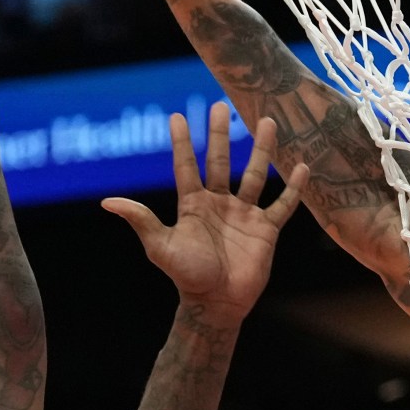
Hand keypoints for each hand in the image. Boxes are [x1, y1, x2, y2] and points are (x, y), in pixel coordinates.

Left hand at [103, 103, 308, 325]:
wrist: (217, 304)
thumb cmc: (187, 276)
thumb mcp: (161, 246)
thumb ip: (141, 221)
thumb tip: (107, 202)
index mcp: (193, 205)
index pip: (186, 166)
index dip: (182, 142)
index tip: (177, 116)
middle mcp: (218, 203)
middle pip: (220, 161)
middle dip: (220, 134)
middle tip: (221, 105)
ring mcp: (244, 214)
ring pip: (255, 175)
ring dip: (261, 149)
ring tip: (267, 121)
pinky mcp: (266, 229)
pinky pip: (282, 204)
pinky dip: (293, 188)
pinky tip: (302, 167)